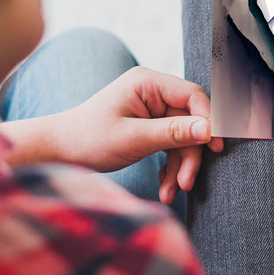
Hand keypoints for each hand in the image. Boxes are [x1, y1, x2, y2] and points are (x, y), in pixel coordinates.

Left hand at [0, 67, 222, 204]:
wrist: (58, 153)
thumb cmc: (88, 139)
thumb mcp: (133, 138)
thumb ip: (172, 133)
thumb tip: (208, 130)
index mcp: (148, 83)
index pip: (193, 95)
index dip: (209, 120)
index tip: (215, 147)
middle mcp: (153, 92)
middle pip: (190, 121)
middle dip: (189, 153)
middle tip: (187, 182)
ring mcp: (151, 110)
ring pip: (182, 137)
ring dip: (180, 166)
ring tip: (172, 191)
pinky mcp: (149, 127)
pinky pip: (170, 145)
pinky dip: (170, 167)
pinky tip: (165, 186)